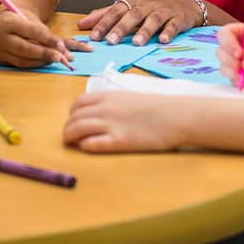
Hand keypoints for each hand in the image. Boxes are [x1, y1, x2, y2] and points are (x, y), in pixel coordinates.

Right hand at [0, 9, 76, 69]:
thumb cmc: (15, 19)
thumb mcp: (28, 17)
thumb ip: (45, 32)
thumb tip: (64, 49)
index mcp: (7, 21)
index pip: (31, 31)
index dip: (47, 39)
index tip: (60, 45)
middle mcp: (0, 36)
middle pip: (25, 48)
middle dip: (44, 54)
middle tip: (60, 57)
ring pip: (22, 60)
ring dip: (40, 61)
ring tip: (53, 59)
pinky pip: (19, 64)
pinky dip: (33, 64)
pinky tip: (43, 61)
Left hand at [63, 92, 185, 152]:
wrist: (176, 116)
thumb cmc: (158, 107)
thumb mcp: (130, 97)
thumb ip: (113, 102)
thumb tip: (100, 111)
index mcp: (108, 96)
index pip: (78, 103)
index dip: (72, 113)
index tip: (74, 121)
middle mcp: (105, 108)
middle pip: (74, 118)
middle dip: (67, 128)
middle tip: (69, 136)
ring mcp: (111, 124)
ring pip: (77, 130)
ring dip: (70, 138)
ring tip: (71, 144)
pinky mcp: (118, 141)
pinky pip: (92, 144)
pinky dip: (84, 146)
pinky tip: (86, 147)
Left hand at [77, 0, 204, 45]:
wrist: (185, 0)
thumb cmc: (152, 4)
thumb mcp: (128, 5)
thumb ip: (105, 14)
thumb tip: (81, 24)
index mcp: (132, 1)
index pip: (116, 11)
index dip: (104, 23)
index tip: (93, 36)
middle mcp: (147, 5)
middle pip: (133, 15)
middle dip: (121, 28)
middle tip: (111, 41)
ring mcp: (163, 11)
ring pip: (153, 19)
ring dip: (144, 31)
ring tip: (136, 43)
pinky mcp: (178, 18)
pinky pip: (173, 25)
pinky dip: (168, 32)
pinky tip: (162, 41)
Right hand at [218, 23, 243, 86]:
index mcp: (239, 32)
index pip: (223, 34)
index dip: (227, 44)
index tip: (239, 54)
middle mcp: (235, 47)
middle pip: (220, 53)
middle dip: (232, 62)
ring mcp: (236, 62)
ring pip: (224, 69)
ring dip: (239, 74)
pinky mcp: (239, 76)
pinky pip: (233, 81)